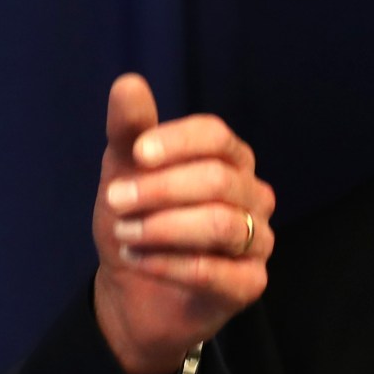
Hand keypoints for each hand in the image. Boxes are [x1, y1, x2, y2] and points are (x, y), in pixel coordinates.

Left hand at [90, 73, 275, 373]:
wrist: (133, 290)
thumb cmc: (136, 218)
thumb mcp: (123, 171)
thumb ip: (128, 130)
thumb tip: (128, 82)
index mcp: (229, 159)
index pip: (216, 136)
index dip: (178, 141)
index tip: (138, 153)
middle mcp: (253, 195)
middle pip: (217, 179)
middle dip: (159, 189)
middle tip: (115, 201)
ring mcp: (258, 241)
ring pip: (221, 224)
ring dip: (162, 228)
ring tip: (123, 234)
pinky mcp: (250, 284)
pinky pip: (214, 271)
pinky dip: (167, 264)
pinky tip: (137, 261)